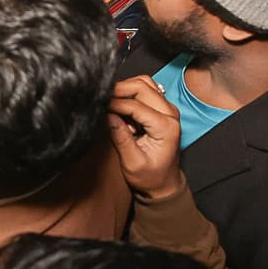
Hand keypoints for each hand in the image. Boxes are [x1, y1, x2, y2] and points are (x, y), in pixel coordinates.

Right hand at [107, 75, 186, 200]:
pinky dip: (129, 94)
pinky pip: (144, 90)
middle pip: (141, 85)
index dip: (113, 103)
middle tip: (100, 100)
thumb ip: (120, 137)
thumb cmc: (151, 178)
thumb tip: (106, 115)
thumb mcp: (133, 162)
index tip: (97, 106)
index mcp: (166, 127)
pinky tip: (120, 110)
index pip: (135, 104)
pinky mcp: (161, 109)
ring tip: (111, 105)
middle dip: (118, 90)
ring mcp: (167, 110)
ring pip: (143, 83)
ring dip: (124, 89)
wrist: (164, 185)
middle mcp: (170, 114)